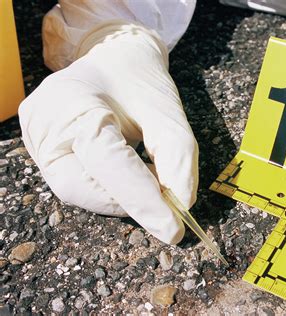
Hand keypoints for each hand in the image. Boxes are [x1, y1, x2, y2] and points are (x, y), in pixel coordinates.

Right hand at [19, 22, 198, 244]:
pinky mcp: (43, 150)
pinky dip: (110, 190)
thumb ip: (176, 153)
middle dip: (128, 203)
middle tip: (167, 207)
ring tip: (151, 186)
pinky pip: (76, 183)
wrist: (113, 60)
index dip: (141, 197)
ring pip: (76, 191)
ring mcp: (37, 138)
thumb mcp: (167, 109)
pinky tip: (132, 181)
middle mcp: (44, 123)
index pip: (107, 160)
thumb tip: (181, 202)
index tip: (173, 228)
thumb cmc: (140, 80)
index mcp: (74, 101)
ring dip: (120, 199)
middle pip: (80, 186)